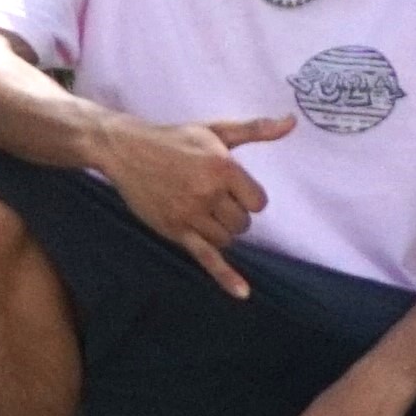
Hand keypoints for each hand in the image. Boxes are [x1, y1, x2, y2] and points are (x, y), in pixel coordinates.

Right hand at [110, 113, 294, 293]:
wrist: (124, 149)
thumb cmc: (173, 139)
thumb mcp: (215, 130)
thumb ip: (255, 129)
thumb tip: (292, 122)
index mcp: (223, 169)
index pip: (258, 201)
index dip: (247, 196)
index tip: (229, 187)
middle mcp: (208, 193)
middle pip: (243, 223)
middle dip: (232, 213)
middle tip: (209, 197)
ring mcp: (190, 214)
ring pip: (227, 239)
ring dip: (220, 230)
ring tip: (199, 210)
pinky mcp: (174, 229)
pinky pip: (206, 257)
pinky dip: (224, 276)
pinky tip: (242, 293)